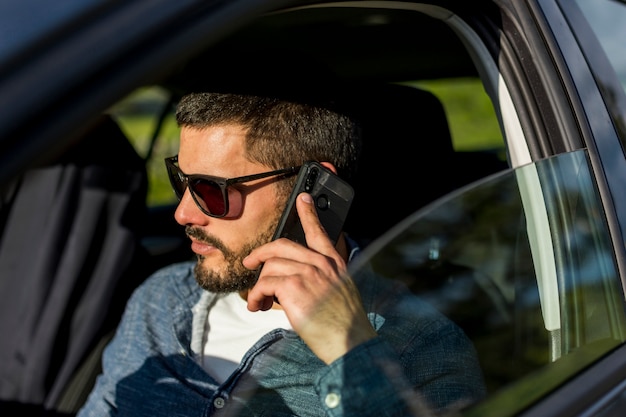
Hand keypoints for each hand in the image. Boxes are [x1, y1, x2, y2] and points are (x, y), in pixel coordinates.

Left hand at [243, 192, 376, 363]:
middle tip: (250, 262)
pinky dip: (255, 296)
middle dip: (260, 253)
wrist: (351, 342)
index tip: (302, 198)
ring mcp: (307, 272)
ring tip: (258, 302)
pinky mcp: (293, 285)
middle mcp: (321, 263)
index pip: (319, 231)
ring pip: (269, 266)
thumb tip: (289, 282)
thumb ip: (321, 279)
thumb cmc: (345, 325)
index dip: (308, 212)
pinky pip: (263, 283)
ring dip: (257, 286)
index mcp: (334, 263)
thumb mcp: (340, 293)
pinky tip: (257, 306)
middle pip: (281, 244)